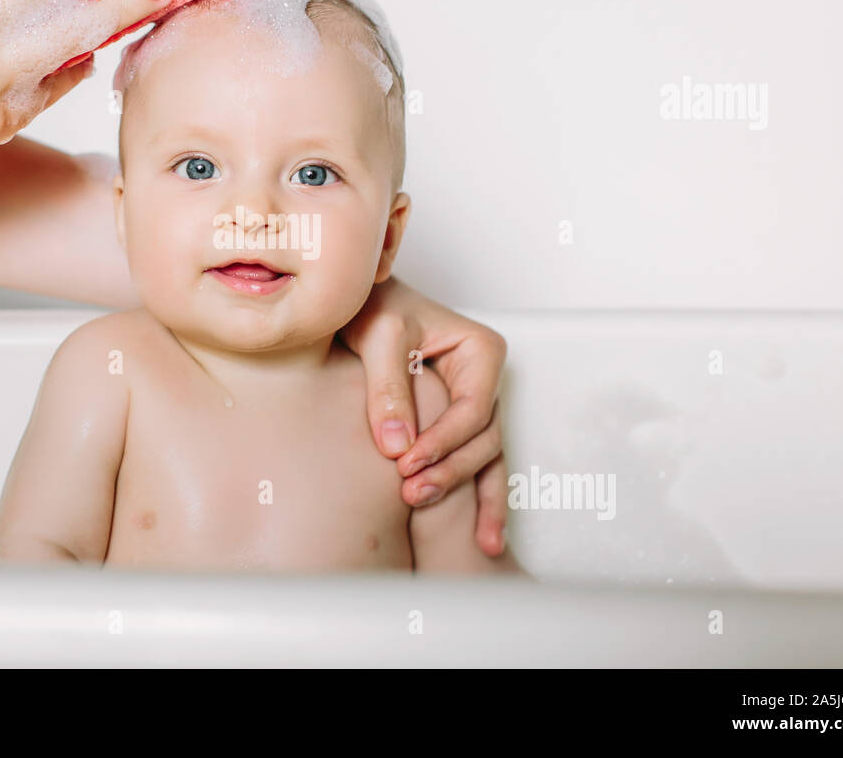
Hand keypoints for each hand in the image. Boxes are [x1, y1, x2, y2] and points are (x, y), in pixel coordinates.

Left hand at [339, 277, 508, 555]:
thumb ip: (388, 387)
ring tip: (427, 511)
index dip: (444, 441)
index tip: (407, 464)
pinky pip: (474, 462)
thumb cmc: (372, 306)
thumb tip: (398, 447)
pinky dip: (478, 499)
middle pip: (483, 439)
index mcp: (480, 351)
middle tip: (412, 494)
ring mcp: (475, 402)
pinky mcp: (456, 422)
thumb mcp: (378, 335)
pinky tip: (484, 539)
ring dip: (463, 491)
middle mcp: (485, 379)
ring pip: (484, 456)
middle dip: (452, 471)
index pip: (472, 409)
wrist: (357, 303)